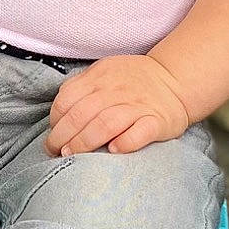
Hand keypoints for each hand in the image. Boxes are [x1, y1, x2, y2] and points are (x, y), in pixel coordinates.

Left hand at [44, 55, 190, 157]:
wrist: (175, 80)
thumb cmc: (133, 82)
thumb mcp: (104, 73)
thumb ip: (81, 87)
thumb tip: (58, 115)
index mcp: (99, 77)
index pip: (67, 99)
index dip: (55, 121)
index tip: (53, 136)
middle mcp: (116, 90)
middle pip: (82, 114)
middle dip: (63, 136)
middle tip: (56, 152)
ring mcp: (137, 105)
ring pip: (106, 123)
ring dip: (85, 142)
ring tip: (73, 155)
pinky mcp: (157, 121)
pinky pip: (140, 132)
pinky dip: (126, 142)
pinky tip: (114, 150)